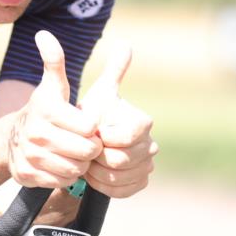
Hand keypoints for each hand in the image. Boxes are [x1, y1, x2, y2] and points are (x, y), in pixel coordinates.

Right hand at [7, 31, 103, 189]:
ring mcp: (28, 156)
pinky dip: (65, 176)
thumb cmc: (45, 111)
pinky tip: (60, 164)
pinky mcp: (25, 175)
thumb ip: (55, 61)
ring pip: (74, 169)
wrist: (13, 138)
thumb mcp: (53, 86)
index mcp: (46, 110)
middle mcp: (34, 133)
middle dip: (89, 149)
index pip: (90, 128)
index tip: (86, 125)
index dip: (93, 129)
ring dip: (79, 164)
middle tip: (84, 143)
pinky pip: (60, 182)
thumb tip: (43, 34)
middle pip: (85, 151)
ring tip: (72, 153)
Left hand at [78, 43, 158, 197]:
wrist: (89, 142)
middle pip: (122, 159)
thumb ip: (113, 72)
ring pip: (120, 177)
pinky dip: (103, 186)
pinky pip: (121, 191)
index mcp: (143, 123)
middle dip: (97, 156)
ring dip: (97, 172)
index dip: (106, 138)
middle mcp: (151, 145)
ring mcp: (147, 166)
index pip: (128, 135)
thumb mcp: (100, 93)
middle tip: (84, 150)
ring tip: (85, 161)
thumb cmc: (93, 115)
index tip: (92, 134)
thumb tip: (125, 45)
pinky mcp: (139, 183)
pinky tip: (92, 176)